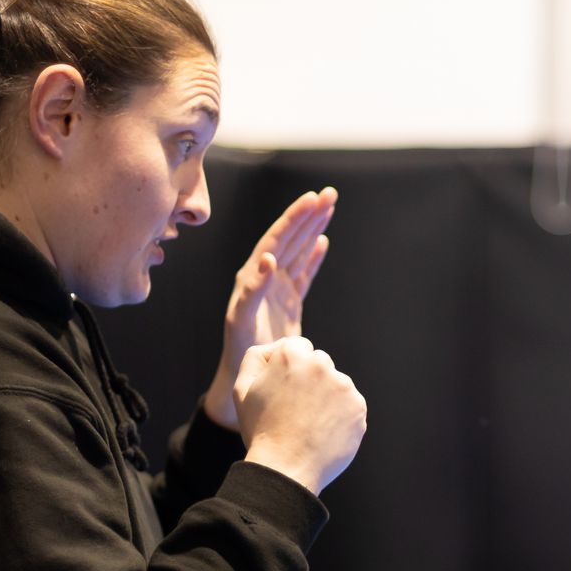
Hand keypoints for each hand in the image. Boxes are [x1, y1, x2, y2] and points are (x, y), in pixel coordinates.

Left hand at [204, 188, 336, 428]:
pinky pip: (303, 274)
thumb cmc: (241, 352)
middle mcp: (264, 279)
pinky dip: (313, 257)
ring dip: (313, 229)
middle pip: (289, 240)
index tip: (311, 199)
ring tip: (330, 207)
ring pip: (298, 252)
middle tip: (330, 194)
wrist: (247, 377)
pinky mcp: (288, 304)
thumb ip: (254, 289)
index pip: (276, 240)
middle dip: (308, 216)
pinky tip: (323, 241)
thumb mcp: (243, 320)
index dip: (293, 219)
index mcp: (252, 277)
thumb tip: (269, 259)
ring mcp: (278, 290)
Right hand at [235, 336, 366, 495]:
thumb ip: (257, 357)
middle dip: (309, 380)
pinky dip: (340, 416)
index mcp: (292, 355)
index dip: (289, 368)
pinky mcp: (358, 407)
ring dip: (326, 398)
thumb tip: (278, 349)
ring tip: (309, 424)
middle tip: (295, 410)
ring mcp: (343, 385)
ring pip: (336, 384)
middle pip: (319, 363)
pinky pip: (349, 405)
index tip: (284, 390)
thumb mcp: (242, 389)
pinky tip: (324, 432)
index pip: (298, 347)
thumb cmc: (261, 430)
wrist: (286, 469)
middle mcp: (321, 364)